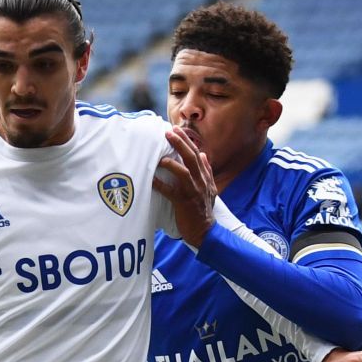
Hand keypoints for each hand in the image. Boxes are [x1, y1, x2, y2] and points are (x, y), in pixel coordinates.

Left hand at [151, 127, 215, 246]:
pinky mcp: (184, 203)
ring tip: (161, 156)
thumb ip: (206, 171)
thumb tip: (202, 154)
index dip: (186, 141)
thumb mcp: (210, 189)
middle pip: (191, 158)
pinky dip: (160, 185)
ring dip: (171, 163)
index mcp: (205, 177)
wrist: (205, 232)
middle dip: (180, 144)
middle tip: (168, 132)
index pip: (196, 154)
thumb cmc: (203, 210)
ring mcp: (193, 192)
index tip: (176, 129)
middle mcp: (201, 182)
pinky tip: (151, 179)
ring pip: (184, 173)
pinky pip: (171, 192)